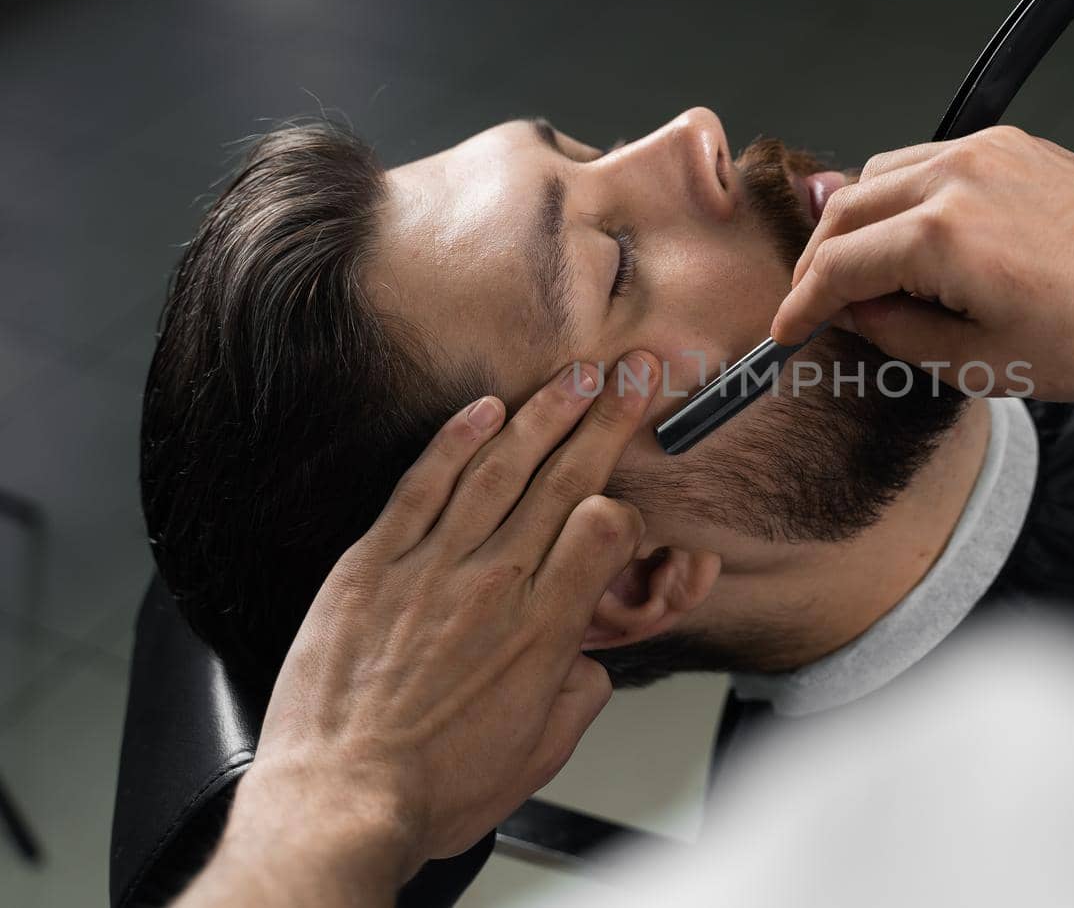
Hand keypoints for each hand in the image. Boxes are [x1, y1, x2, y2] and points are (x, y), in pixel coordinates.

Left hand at [214, 352, 659, 896]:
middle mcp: (495, 585)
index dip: (623, 510)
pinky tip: (483, 409)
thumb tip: (585, 663)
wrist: (340, 801)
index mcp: (544, 630)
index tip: (620, 511)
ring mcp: (431, 567)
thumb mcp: (539, 755)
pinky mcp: (372, 565)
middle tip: (633, 373)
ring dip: (545, 412)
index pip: (605, 529)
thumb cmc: (432, 787)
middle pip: (565, 478)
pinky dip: (454, 441)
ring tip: (576, 375)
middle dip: (607, 417)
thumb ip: (578, 695)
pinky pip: (421, 485)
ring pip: (500, 467)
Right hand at [771, 127, 1073, 400]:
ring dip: (856, 220)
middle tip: (815, 303)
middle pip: (847, 207)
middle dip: (820, 259)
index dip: (804, 303)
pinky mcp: (1012, 143)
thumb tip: (856, 312)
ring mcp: (986, 150)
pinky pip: (927, 159)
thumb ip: (900, 335)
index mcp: (944, 236)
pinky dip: (901, 195)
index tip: (789, 328)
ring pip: (880, 173)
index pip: (839, 264)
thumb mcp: (984, 363)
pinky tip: (909, 235)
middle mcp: (956, 175)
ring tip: (859, 271)